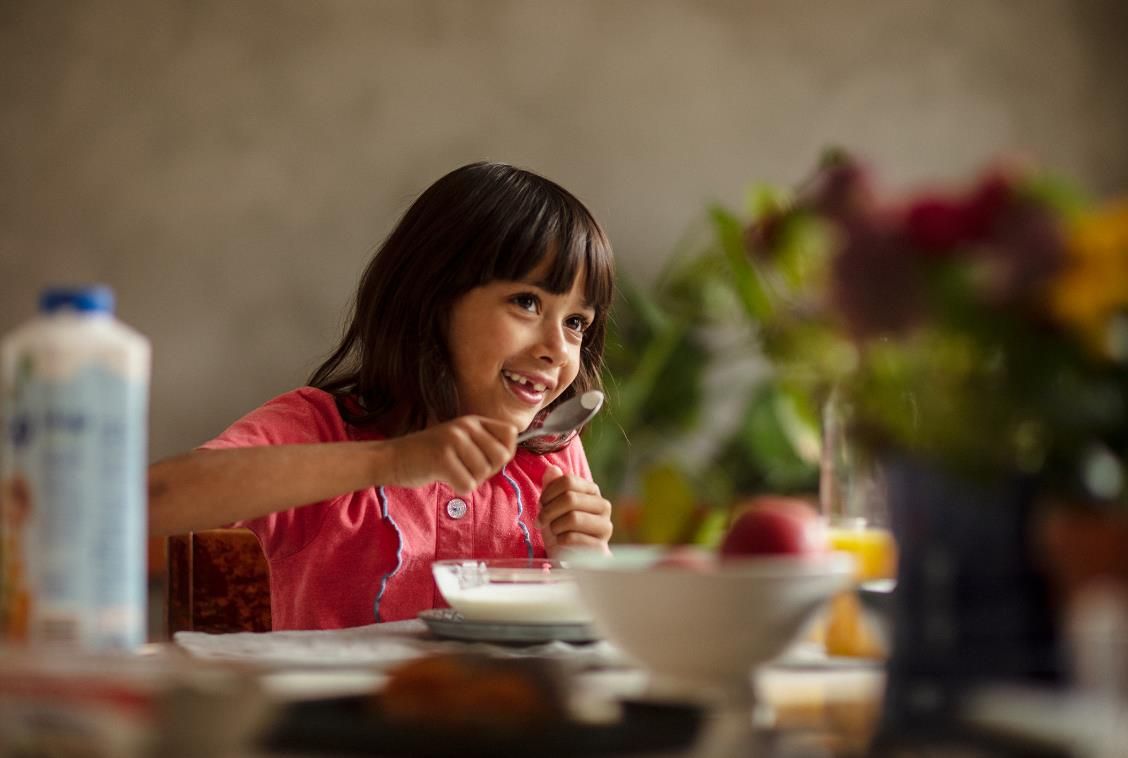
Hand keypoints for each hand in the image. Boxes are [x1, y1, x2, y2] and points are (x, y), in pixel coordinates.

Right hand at [386, 416, 516, 493]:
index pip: (511, 434)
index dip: (504, 453)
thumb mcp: (459, 440)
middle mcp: (465, 427)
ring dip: (468, 480)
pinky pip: (467, 485)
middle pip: (501, 457)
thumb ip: (483, 444)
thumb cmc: (429, 455)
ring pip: (483, 474)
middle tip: (465, 469)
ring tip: (450, 471)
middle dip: (487, 471)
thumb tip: (508, 454)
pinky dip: (457, 488)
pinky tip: (442, 477)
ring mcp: (453, 441)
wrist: (392, 458)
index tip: (486, 460)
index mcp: (473, 421)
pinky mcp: (443, 459)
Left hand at [537, 465, 612, 555]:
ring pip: (572, 518)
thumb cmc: (561, 527)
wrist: (569, 556)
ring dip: (554, 526)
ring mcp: (605, 526)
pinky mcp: (601, 546)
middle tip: (540, 521)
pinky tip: (561, 542)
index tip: (541, 504)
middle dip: (548, 511)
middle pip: (570, 498)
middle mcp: (603, 505)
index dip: (549, 492)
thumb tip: (552, 469)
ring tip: (553, 531)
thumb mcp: (552, 505)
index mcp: (592, 491)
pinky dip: (560, 540)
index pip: (568, 480)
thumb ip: (552, 486)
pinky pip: (573, 538)